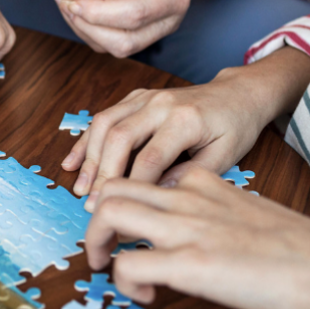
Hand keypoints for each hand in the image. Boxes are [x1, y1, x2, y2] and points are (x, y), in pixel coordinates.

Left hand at [54, 0, 195, 57]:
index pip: (134, 14)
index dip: (98, 12)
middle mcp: (168, 20)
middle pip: (126, 42)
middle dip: (89, 27)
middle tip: (65, 3)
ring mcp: (155, 29)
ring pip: (116, 47)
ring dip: (86, 30)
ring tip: (66, 4)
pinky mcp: (140, 31)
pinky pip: (111, 42)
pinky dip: (89, 30)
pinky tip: (76, 9)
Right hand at [63, 47, 309, 205]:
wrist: (238, 93)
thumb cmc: (235, 126)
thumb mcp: (226, 155)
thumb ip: (190, 175)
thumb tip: (155, 195)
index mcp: (185, 119)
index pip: (150, 158)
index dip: (134, 188)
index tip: (126, 215)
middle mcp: (160, 103)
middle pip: (120, 138)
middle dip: (103, 174)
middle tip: (92, 205)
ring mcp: (145, 97)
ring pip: (105, 124)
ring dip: (90, 158)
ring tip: (80, 188)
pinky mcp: (136, 97)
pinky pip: (104, 116)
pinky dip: (86, 140)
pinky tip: (72, 163)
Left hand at [86, 169, 309, 308]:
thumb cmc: (302, 251)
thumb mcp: (249, 214)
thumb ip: (217, 214)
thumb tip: (197, 237)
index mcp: (205, 183)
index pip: (143, 174)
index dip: (125, 200)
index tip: (129, 230)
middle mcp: (188, 198)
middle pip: (113, 187)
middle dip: (95, 218)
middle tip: (103, 249)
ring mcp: (187, 227)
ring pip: (108, 213)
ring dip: (96, 243)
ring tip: (107, 267)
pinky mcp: (190, 263)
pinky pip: (128, 266)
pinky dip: (125, 284)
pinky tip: (147, 296)